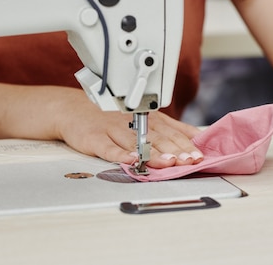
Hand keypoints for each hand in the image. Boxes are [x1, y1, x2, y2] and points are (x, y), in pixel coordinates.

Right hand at [55, 109, 203, 167]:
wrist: (73, 109)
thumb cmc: (112, 116)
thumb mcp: (143, 117)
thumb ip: (169, 128)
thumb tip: (198, 137)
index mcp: (148, 118)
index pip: (171, 131)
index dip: (186, 143)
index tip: (199, 155)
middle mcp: (133, 122)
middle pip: (158, 137)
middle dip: (176, 149)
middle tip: (190, 160)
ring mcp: (114, 129)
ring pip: (137, 142)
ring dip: (154, 153)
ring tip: (169, 162)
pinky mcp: (96, 138)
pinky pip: (109, 147)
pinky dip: (120, 154)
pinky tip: (131, 160)